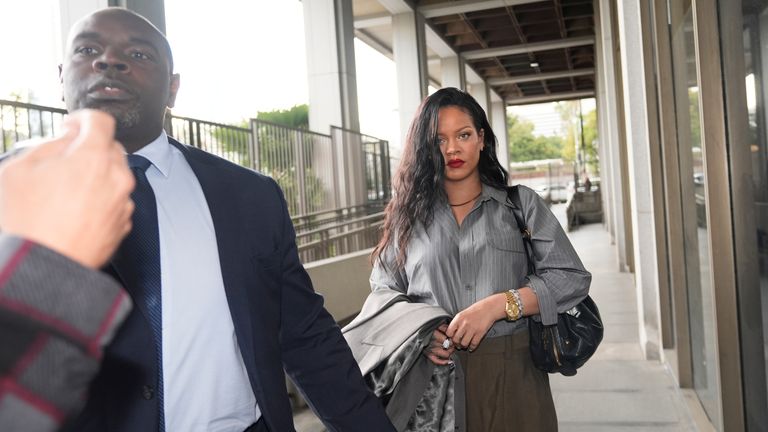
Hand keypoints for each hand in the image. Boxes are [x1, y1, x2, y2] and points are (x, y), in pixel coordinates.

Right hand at [0, 109, 134, 267]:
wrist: (41, 271)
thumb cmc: (25, 221)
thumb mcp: (19, 169)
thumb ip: (50, 145)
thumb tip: (68, 138)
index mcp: (94, 158)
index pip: (102, 121)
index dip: (83, 119)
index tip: (70, 127)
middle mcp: (117, 179)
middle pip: (111, 149)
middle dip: (90, 149)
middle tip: (63, 160)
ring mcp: (123, 205)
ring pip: (115, 177)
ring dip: (96, 175)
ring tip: (65, 191)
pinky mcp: (122, 227)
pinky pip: (115, 202)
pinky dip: (101, 199)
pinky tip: (75, 211)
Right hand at [423, 323, 455, 365]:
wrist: (418, 334)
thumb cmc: (428, 329)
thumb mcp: (436, 325)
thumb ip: (444, 327)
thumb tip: (450, 332)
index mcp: (434, 334)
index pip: (448, 341)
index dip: (452, 340)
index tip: (451, 339)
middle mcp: (432, 343)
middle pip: (448, 348)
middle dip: (452, 346)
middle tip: (451, 344)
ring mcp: (430, 350)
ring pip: (446, 355)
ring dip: (449, 352)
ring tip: (449, 349)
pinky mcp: (428, 355)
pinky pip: (437, 361)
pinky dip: (443, 362)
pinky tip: (448, 361)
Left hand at [446, 293, 505, 351]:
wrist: (488, 308)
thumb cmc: (476, 310)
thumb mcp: (462, 314)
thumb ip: (456, 323)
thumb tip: (451, 333)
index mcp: (458, 318)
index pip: (449, 332)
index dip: (450, 337)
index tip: (451, 338)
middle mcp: (464, 324)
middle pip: (456, 339)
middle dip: (456, 343)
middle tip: (458, 344)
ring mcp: (472, 329)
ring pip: (464, 343)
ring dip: (464, 346)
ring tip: (465, 345)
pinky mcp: (480, 333)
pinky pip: (474, 344)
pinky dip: (472, 347)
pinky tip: (471, 347)